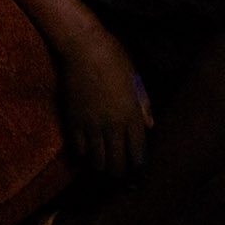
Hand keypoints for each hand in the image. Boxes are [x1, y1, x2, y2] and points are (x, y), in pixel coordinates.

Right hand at [57, 25, 153, 176]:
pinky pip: (79, 148)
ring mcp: (92, 125)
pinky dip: (84, 154)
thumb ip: (143, 104)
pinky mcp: (74, 121)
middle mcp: (113, 125)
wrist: (84, 47)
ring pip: (97, 161)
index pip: (138, 153)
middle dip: (120, 175)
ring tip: (104, 168)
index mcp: (131, 115)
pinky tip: (88, 153)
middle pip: (117, 164)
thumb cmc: (115, 58)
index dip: (139, 168)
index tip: (139, 176)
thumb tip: (151, 126)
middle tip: (120, 178)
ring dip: (102, 167)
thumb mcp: (135, 78)